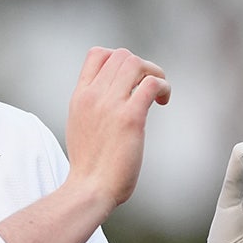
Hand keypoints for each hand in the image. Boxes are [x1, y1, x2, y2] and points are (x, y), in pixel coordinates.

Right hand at [64, 47, 170, 208]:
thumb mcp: (79, 125)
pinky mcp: (130, 118)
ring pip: (136, 63)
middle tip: (149, 88)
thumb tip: (109, 97)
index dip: (118, 59)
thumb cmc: (89, 165)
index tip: (129, 79)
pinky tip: (163, 102)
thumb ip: (91, 106)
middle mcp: (93, 95)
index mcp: (80, 96)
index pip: (97, 54)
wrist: (89, 188)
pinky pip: (151, 84)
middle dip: (141, 67)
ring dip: (154, 73)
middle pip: (121, 55)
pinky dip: (163, 87)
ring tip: (158, 94)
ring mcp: (111, 105)